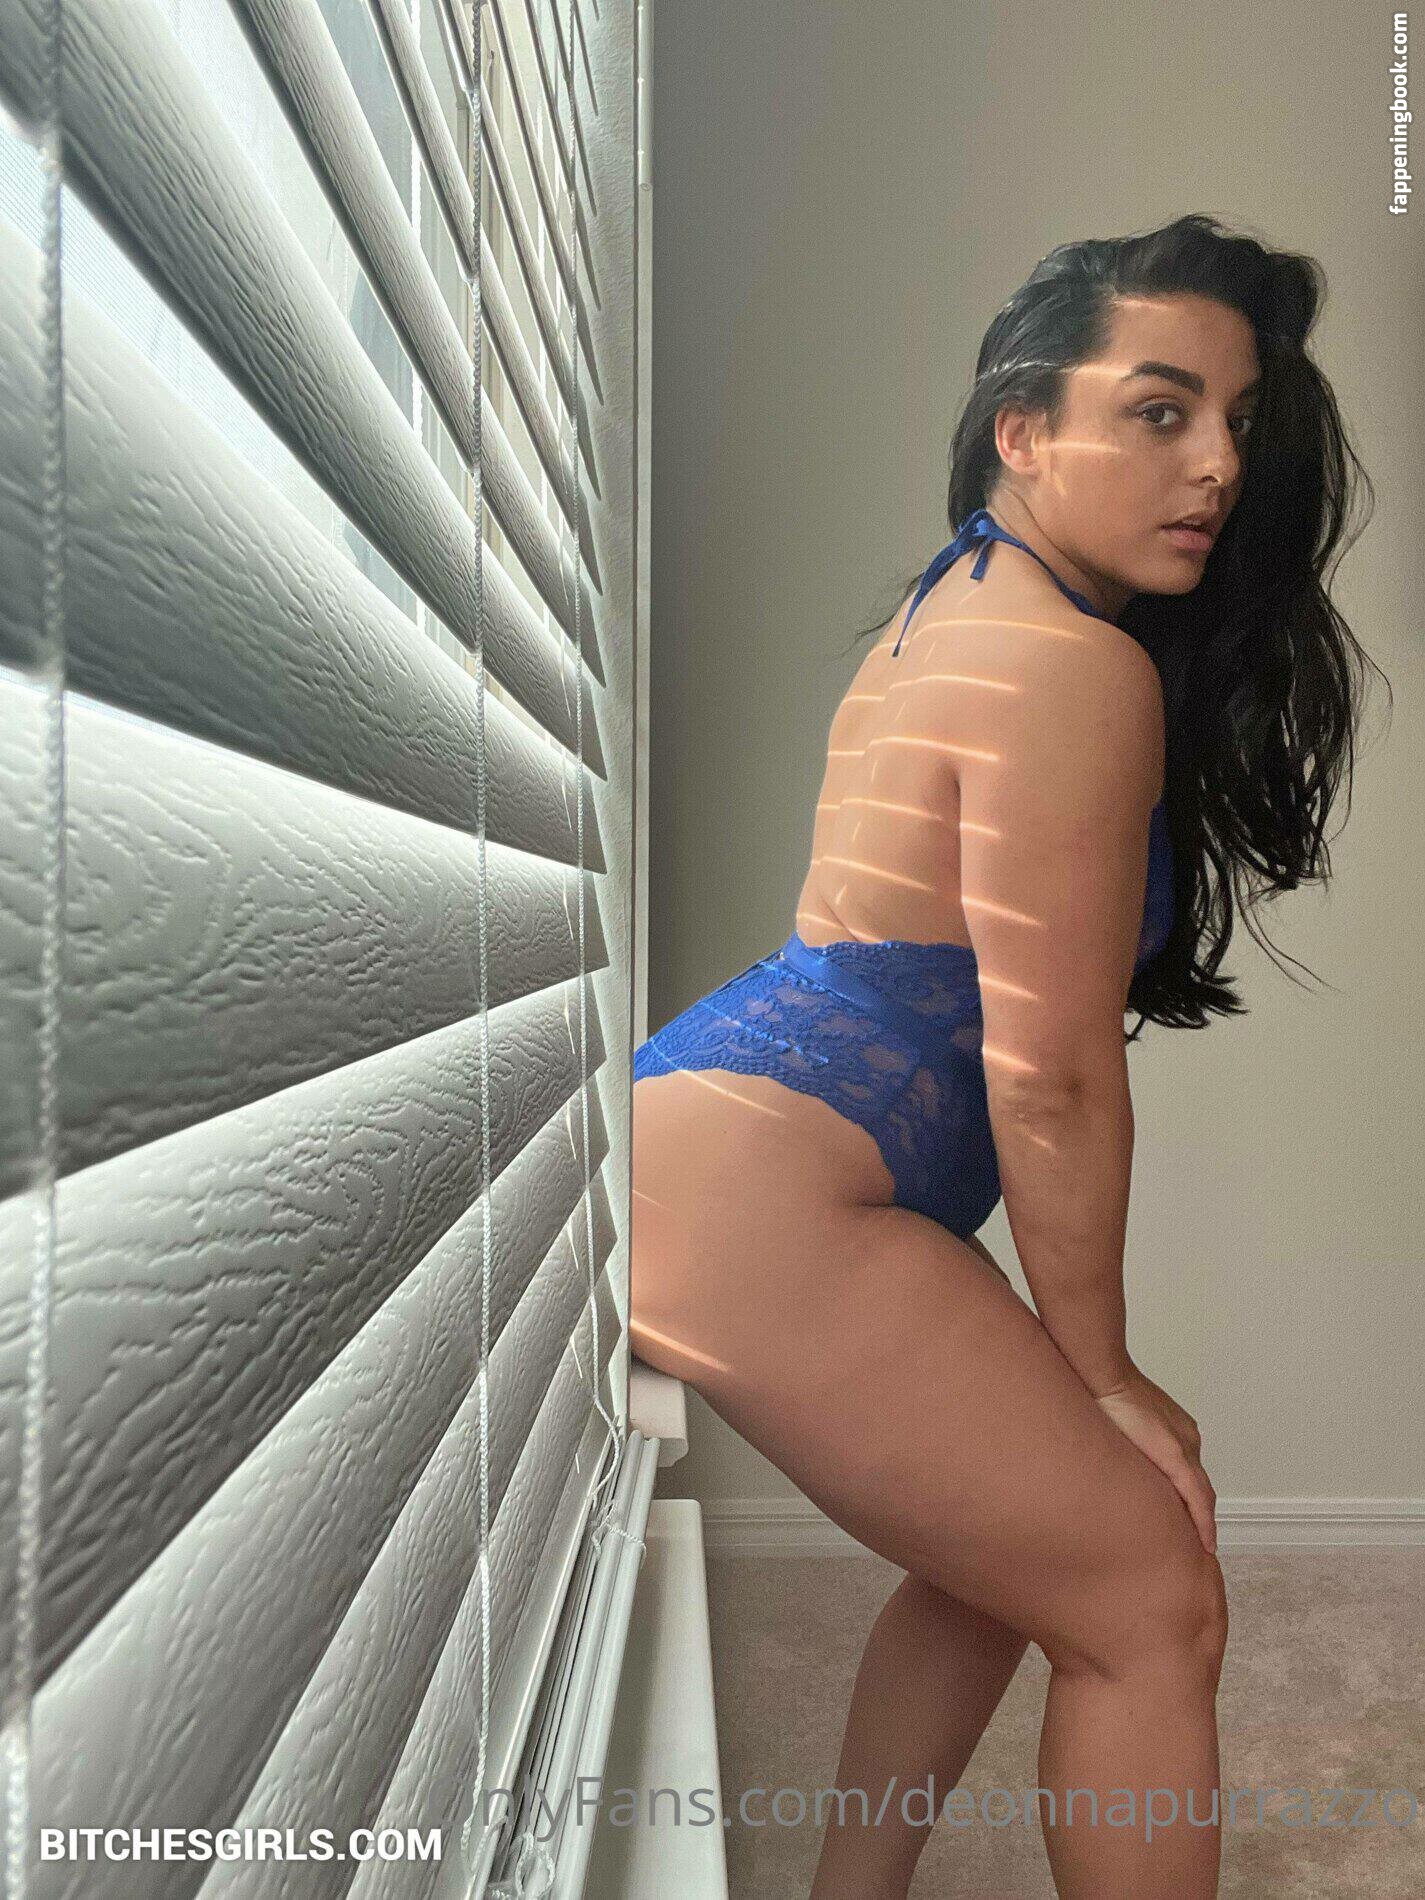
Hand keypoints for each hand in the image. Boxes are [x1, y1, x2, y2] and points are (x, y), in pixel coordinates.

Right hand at [1094, 1366, 1216, 1554]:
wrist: (1101, 1375)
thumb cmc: (1100, 1391)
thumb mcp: (1117, 1422)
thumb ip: (1123, 1441)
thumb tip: (1107, 1456)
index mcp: (1176, 1428)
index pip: (1189, 1468)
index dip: (1190, 1494)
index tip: (1185, 1513)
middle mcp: (1187, 1437)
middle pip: (1200, 1483)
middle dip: (1200, 1512)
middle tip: (1197, 1539)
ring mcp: (1184, 1447)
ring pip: (1202, 1494)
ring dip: (1203, 1521)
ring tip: (1202, 1545)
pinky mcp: (1176, 1457)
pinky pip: (1197, 1498)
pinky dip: (1204, 1522)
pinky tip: (1205, 1542)